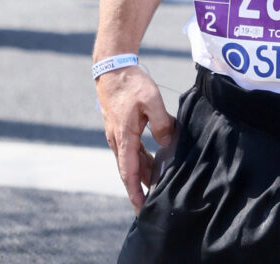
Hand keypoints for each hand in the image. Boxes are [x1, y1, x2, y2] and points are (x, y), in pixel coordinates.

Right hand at [95, 66, 176, 212]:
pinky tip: (154, 158)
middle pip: (131, 170)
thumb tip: (167, 143)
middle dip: (142, 187)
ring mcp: (117, 134)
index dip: (136, 193)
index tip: (141, 210)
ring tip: (158, 183)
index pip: (129, 173)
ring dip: (144, 172)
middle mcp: (118, 140)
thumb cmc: (131, 84)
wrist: (112, 68)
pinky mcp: (120, 127)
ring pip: (131, 160)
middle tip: (155, 202)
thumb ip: (161, 123)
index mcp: (124, 138)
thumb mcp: (151, 100)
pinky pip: (131, 149)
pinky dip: (141, 158)